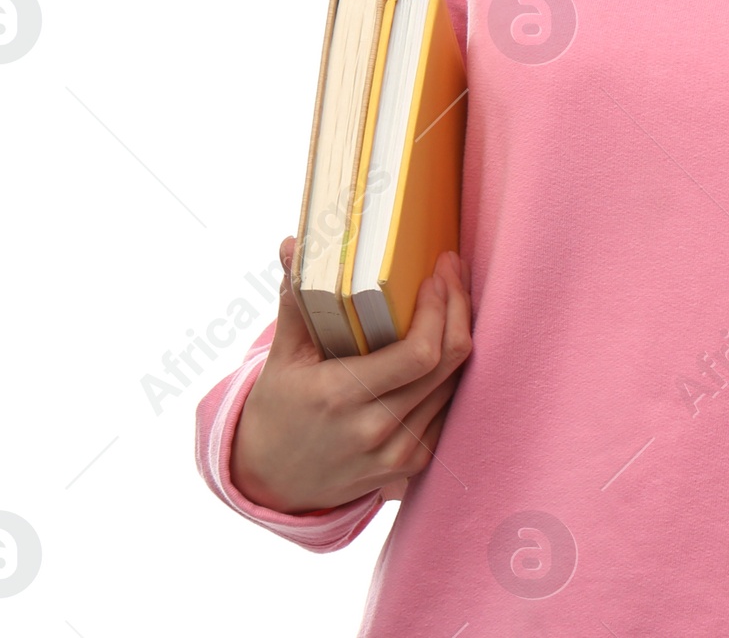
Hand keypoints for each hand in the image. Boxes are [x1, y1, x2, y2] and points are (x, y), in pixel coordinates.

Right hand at [231, 234, 473, 514]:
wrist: (270, 484)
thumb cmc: (277, 412)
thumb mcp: (282, 358)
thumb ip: (295, 301)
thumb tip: (294, 245)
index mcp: (343, 398)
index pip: (419, 354)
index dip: (439, 309)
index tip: (435, 273)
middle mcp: (376, 429)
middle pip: (448, 362)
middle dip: (458, 307)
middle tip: (451, 270)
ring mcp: (398, 453)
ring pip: (454, 384)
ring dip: (458, 335)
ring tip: (451, 295)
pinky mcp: (411, 466)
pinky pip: (448, 409)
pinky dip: (449, 372)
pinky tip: (443, 340)